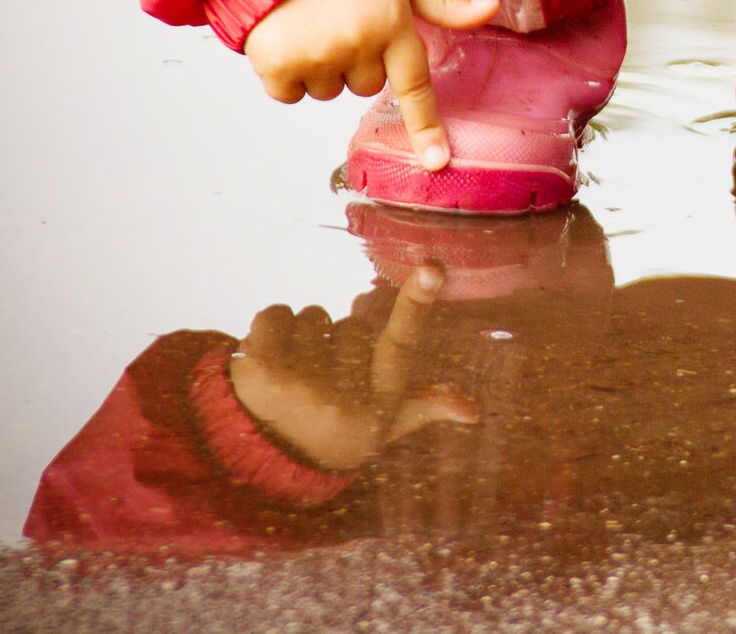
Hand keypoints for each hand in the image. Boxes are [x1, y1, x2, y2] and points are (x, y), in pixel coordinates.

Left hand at [229, 265, 476, 471]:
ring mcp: (300, 383)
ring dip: (304, 337)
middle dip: (339, 342)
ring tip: (296, 376)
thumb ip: (425, 407)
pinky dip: (272, 326)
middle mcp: (343, 395)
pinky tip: (272, 358)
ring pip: (313, 316)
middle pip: (351, 325)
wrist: (268, 467)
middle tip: (324, 380)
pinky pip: (276, 314)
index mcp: (378, 401)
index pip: (402, 344)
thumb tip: (474, 411)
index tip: (432, 268)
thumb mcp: (383, 428)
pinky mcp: (261, 370)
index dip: (417, 303)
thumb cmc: (335, 435)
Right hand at [243, 0, 497, 169]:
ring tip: (312, 23)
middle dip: (357, 61)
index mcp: (393, 25)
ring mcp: (318, 57)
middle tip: (342, 21)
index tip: (437, 162)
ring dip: (321, 68)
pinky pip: (289, 94)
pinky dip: (285, 74)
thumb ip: (444, 2)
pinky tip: (286, 36)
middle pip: (367, 87)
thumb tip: (491, 10)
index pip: (416, 86)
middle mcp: (358, 46)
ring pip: (329, 92)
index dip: (426, 128)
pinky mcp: (278, 64)